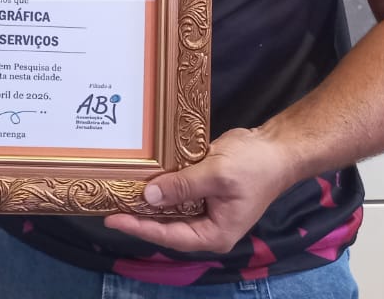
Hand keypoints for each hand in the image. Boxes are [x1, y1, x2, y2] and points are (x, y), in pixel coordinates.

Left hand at [104, 127, 294, 254]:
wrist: (276, 148)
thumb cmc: (254, 165)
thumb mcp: (216, 174)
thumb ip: (182, 186)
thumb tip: (149, 196)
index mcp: (214, 234)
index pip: (169, 235)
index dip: (139, 227)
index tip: (112, 219)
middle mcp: (208, 227)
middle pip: (166, 226)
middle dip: (138, 216)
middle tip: (107, 204)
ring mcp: (206, 210)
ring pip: (169, 211)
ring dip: (146, 201)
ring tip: (116, 193)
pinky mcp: (203, 193)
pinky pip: (176, 194)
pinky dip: (159, 187)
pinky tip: (140, 178)